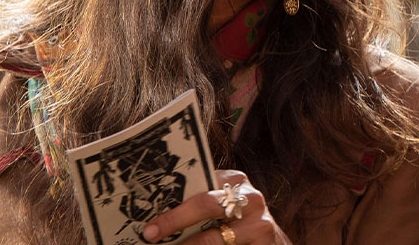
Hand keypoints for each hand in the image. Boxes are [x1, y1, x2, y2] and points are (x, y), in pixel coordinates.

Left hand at [142, 170, 289, 244]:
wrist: (269, 243)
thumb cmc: (237, 222)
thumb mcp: (224, 207)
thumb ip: (201, 204)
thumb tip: (156, 220)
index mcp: (235, 180)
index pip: (199, 184)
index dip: (173, 202)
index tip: (149, 221)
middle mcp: (250, 197)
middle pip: (205, 205)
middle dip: (174, 220)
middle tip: (151, 235)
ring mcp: (259, 221)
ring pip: (213, 238)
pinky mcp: (264, 242)